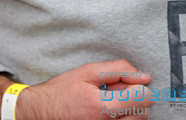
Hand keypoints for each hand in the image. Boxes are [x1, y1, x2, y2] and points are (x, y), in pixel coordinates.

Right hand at [0, 61, 152, 119]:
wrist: (41, 112)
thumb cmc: (62, 91)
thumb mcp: (88, 72)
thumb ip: (119, 70)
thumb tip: (144, 77)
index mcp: (102, 107)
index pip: (143, 99)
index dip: (138, 86)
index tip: (126, 83)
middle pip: (143, 112)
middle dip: (132, 98)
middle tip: (112, 92)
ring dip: (127, 109)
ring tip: (107, 102)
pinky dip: (119, 117)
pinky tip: (105, 111)